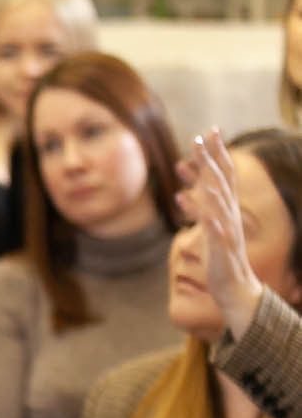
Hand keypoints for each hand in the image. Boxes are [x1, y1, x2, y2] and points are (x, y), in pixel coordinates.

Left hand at [176, 128, 263, 342]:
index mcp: (225, 209)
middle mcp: (229, 214)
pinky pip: (217, 232)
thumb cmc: (218, 256)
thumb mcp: (206, 229)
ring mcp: (227, 230)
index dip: (217, 153)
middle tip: (200, 137)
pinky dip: (212, 221)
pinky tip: (207, 212)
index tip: (209, 131)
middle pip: (220, 182)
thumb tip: (183, 193)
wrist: (233, 286)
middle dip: (211, 160)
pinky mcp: (222, 248)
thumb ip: (197, 209)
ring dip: (210, 185)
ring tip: (203, 167)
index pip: (223, 175)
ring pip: (220, 203)